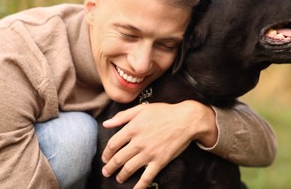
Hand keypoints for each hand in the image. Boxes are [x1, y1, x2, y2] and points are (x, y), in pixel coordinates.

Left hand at [101, 100, 216, 188]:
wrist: (186, 120)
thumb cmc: (164, 112)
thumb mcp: (141, 109)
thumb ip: (122, 116)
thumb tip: (106, 123)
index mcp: (132, 128)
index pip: (113, 144)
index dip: (106, 153)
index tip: (105, 157)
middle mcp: (138, 142)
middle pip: (118, 159)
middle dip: (110, 167)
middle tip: (106, 171)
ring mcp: (149, 153)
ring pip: (129, 168)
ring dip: (121, 176)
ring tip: (118, 178)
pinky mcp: (160, 161)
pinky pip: (147, 177)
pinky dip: (139, 186)